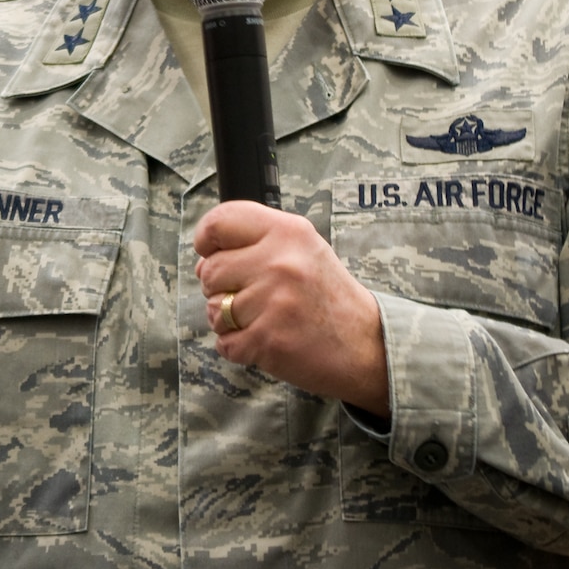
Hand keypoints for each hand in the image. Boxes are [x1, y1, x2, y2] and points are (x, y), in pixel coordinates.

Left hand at [194, 201, 389, 415]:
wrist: (366, 344)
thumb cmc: (326, 295)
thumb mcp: (301, 250)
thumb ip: (254, 244)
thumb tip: (202, 261)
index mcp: (288, 232)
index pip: (220, 222)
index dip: (206, 239)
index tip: (211, 252)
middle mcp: (280, 262)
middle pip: (210, 271)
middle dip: (221, 288)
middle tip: (253, 295)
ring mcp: (273, 302)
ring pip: (214, 309)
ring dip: (229, 320)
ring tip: (264, 319)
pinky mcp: (268, 340)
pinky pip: (224, 343)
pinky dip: (238, 346)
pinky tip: (265, 339)